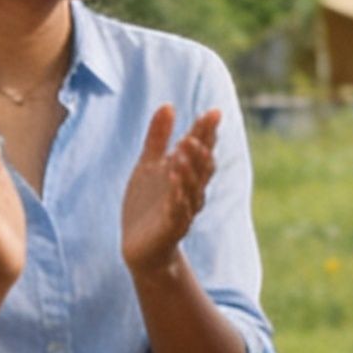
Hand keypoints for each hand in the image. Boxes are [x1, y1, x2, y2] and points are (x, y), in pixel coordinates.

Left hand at [120, 106, 221, 276]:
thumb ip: (159, 137)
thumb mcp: (148, 165)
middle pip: (203, 167)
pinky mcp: (170, 227)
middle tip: (203, 126)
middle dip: (203, 146)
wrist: (140, 247)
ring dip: (190, 166)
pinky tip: (173, 177)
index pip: (201, 150)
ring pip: (192, 186)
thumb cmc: (148, 205)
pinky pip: (176, 209)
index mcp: (186, 174)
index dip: (206, 132)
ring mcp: (182, 209)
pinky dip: (176, 193)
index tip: (212, 112)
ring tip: (186, 145)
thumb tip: (168, 105)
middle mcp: (190, 191)